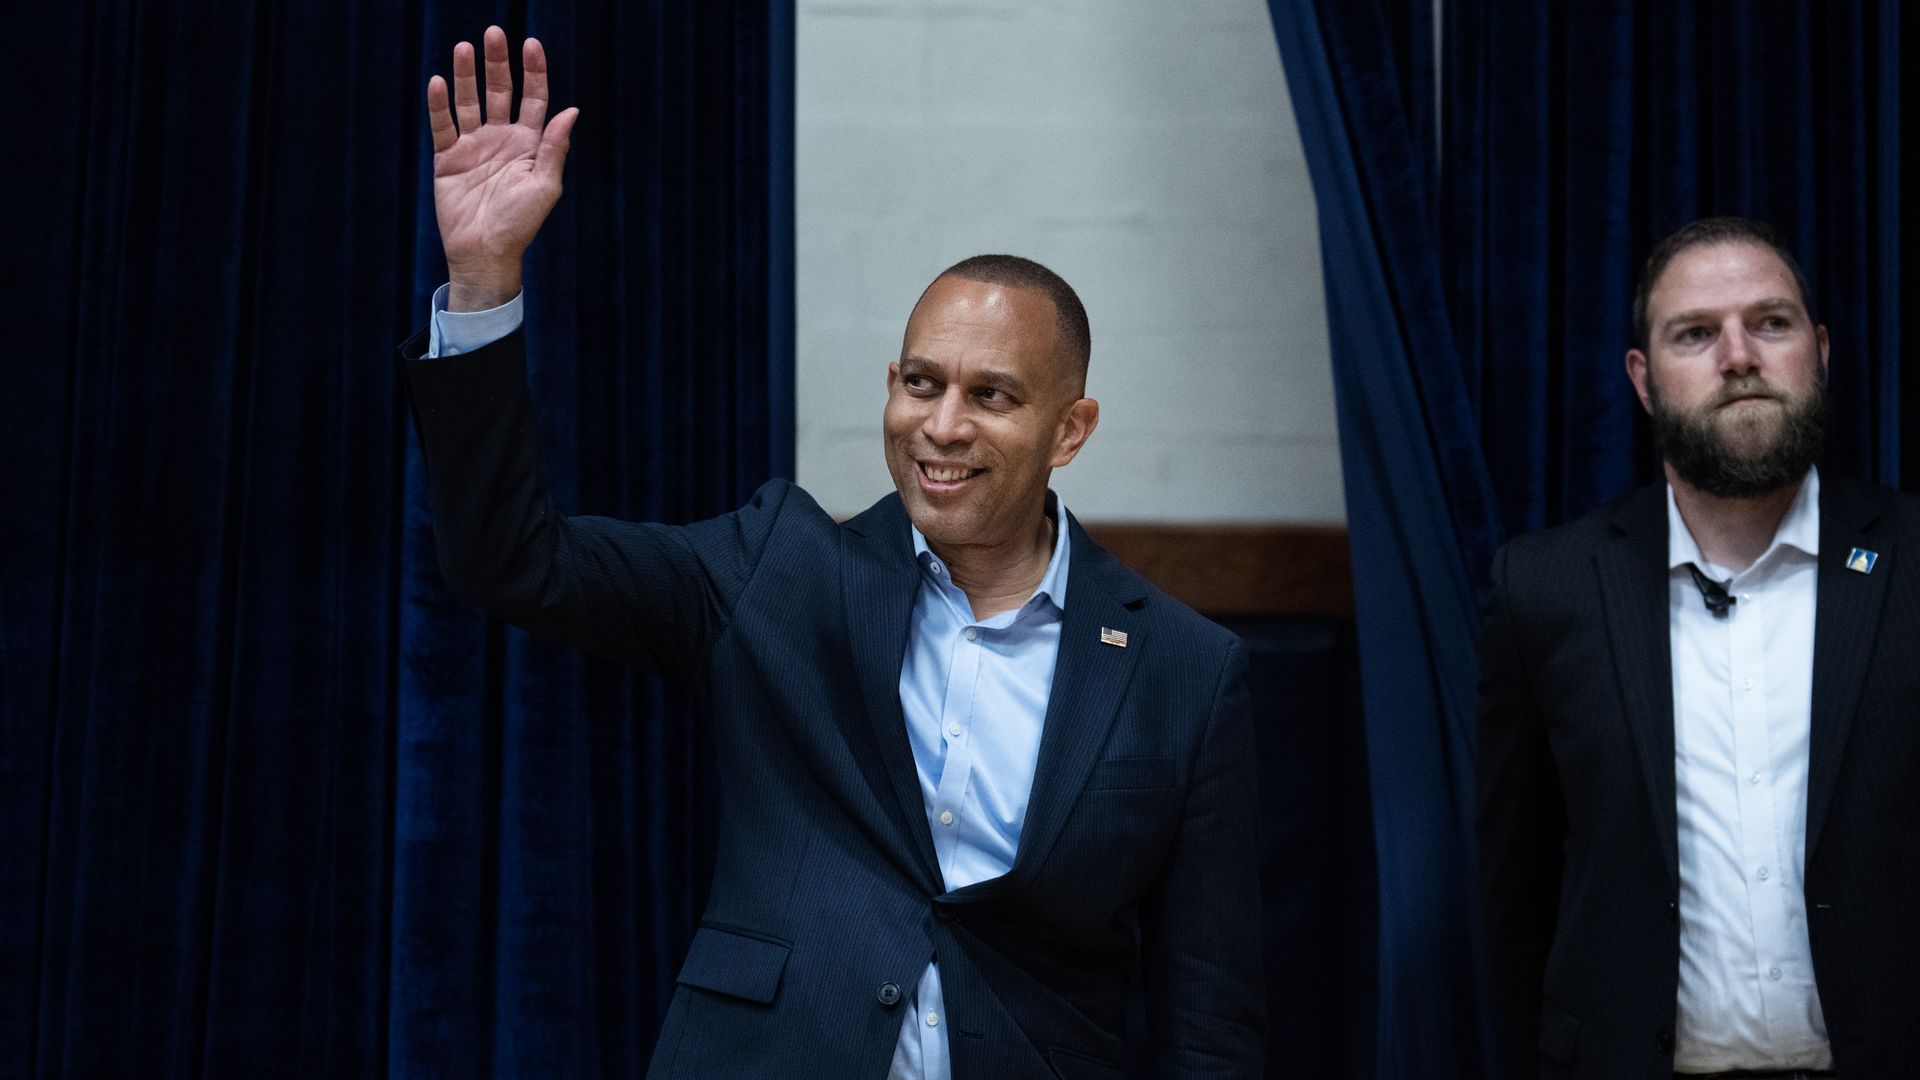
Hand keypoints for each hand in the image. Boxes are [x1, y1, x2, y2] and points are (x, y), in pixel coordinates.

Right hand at [427, 27, 579, 310]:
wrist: (485, 252)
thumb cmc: (520, 225)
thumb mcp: (544, 186)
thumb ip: (555, 147)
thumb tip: (571, 110)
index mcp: (529, 145)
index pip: (533, 99)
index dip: (533, 72)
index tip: (531, 45)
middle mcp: (501, 139)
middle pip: (499, 92)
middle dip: (498, 63)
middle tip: (493, 34)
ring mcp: (474, 146)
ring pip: (469, 102)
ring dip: (466, 75)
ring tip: (464, 47)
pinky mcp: (448, 158)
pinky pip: (443, 126)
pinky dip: (440, 105)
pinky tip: (439, 82)